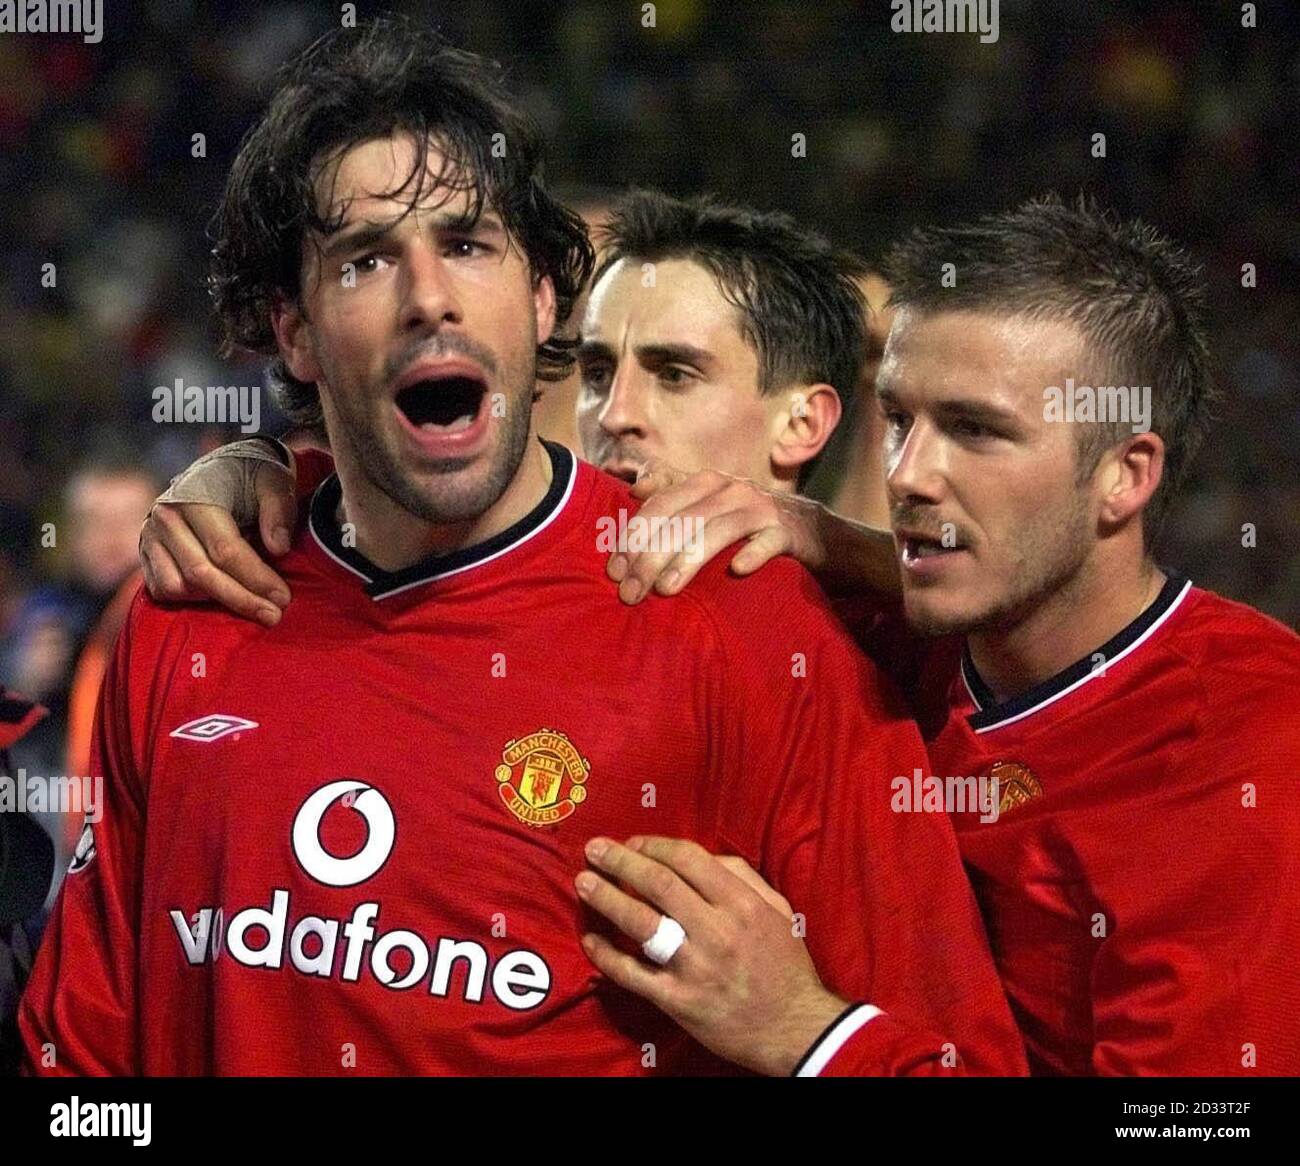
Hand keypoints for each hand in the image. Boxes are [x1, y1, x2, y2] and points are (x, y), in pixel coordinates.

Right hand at [139, 449, 296, 625]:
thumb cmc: (251, 476)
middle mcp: (164, 517)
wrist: (220, 469)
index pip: (224, 549)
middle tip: (273, 616)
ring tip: (251, 603)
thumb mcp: (274, 481)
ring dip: (216, 601)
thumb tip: (278, 548)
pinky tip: (223, 596)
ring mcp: (149, 536)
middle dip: (240, 599)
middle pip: (201, 573)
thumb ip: (279, 510)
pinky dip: (193, 600)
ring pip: (178, 586)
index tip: (282, 598)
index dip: (255, 578)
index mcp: (194, 498)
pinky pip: (163, 590)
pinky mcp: (145, 553)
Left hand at [575, 836, 846, 1075]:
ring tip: (583, 883)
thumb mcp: (777, 911)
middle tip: (595, 850)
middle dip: (620, 862)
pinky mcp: (678, 1000)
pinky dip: (607, 955)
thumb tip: (704, 857)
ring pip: (640, 923)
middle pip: (657, 884)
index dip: (653, 846)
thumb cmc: (784, 964)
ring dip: (606, 899)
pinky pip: (633, 974)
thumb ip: (743, 877)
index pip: (687, 859)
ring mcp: (694, 966)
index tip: (632, 842)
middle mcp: (715, 930)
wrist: (794, 1027)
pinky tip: (590, 940)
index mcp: (740, 903)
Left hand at [606, 461, 828, 604]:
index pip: (659, 505)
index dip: (633, 537)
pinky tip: (737, 570)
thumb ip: (671, 490)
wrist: (807, 529)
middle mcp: (729, 490)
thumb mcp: (706, 501)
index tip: (614, 571)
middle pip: (681, 521)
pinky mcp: (786, 532)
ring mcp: (758, 509)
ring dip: (688, 560)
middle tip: (631, 593)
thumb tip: (635, 487)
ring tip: (664, 590)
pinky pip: (767, 541)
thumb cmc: (744, 520)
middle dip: (651, 557)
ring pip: (716, 531)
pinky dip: (752, 553)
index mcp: (704, 482)